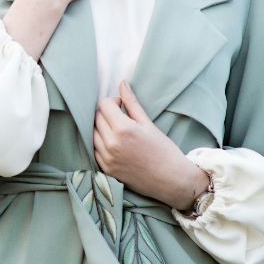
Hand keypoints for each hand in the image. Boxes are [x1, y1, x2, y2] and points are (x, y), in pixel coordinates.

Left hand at [93, 80, 210, 209]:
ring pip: (92, 134)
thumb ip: (131, 103)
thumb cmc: (163, 150)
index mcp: (122, 129)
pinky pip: (94, 150)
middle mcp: (111, 144)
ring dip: (101, 128)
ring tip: (117, 131)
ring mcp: (106, 158)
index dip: (112, 101)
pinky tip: (115, 144)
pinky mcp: (106, 169)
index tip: (121, 105)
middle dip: (106, 113)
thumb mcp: (148, 123)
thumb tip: (122, 83)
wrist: (170, 179)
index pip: (103, 105)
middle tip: (120, 117)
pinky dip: (100, 143)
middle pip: (96, 118)